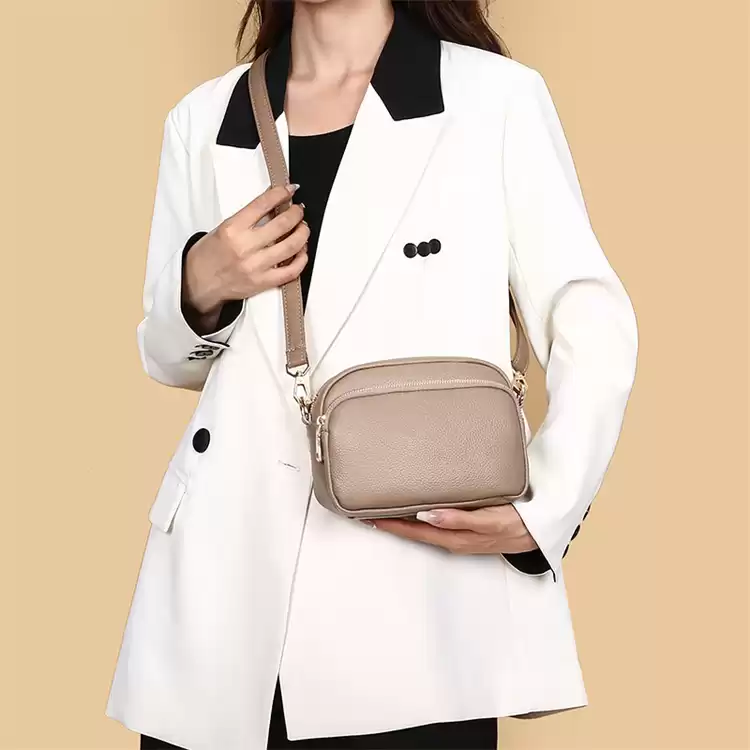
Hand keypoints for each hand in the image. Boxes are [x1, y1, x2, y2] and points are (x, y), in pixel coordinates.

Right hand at [183, 184, 308, 316]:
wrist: (198, 283)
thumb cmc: (208, 255)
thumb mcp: (222, 228)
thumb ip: (248, 219)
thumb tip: (273, 207)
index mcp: (232, 228)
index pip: (263, 204)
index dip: (281, 193)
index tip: (290, 189)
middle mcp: (245, 247)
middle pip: (283, 224)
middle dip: (296, 213)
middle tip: (299, 210)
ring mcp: (256, 266)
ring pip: (292, 246)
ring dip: (303, 233)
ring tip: (303, 228)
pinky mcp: (263, 282)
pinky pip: (291, 271)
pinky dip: (302, 259)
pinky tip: (302, 251)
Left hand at [370, 505, 538, 555]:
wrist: (540, 530)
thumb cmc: (515, 522)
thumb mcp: (488, 520)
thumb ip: (458, 518)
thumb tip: (426, 517)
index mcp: (452, 538)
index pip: (411, 531)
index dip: (388, 524)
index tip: (365, 516)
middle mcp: (450, 539)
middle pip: (411, 531)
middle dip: (388, 522)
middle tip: (364, 510)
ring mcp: (457, 536)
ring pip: (421, 528)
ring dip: (402, 520)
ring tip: (383, 507)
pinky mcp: (465, 529)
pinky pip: (434, 524)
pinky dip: (419, 517)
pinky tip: (415, 508)